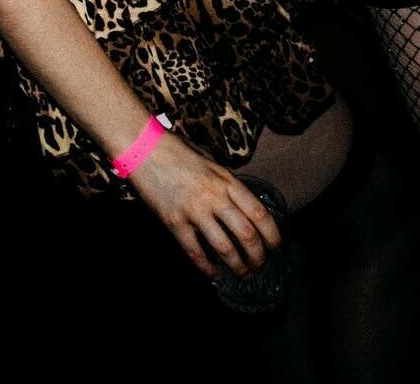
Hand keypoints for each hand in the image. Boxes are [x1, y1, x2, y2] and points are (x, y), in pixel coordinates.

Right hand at [127, 134, 282, 278]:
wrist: (142, 147)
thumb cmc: (177, 152)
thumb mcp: (210, 162)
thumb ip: (226, 184)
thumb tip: (242, 207)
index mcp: (226, 181)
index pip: (259, 214)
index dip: (273, 236)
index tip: (276, 247)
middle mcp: (214, 196)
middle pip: (247, 235)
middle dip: (258, 257)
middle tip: (258, 266)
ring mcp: (194, 209)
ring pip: (225, 248)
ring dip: (237, 266)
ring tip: (241, 273)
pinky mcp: (174, 220)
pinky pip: (195, 252)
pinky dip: (207, 268)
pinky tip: (213, 274)